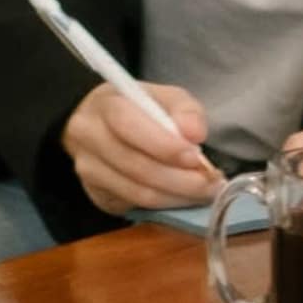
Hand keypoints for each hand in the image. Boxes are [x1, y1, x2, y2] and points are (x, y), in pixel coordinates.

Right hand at [63, 76, 222, 219]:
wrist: (97, 123)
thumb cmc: (137, 108)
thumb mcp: (163, 97)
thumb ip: (184, 110)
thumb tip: (195, 134)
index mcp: (104, 106)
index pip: (128, 126)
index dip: (164, 145)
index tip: (197, 158)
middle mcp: (89, 139)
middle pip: (136, 167)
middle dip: (181, 180)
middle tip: (213, 184)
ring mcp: (89, 172)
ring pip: (138, 193)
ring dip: (178, 197)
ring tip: (205, 193)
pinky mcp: (97, 196)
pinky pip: (136, 206)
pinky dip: (166, 205)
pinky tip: (184, 197)